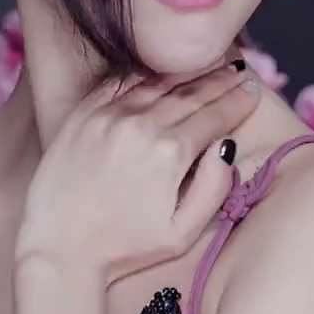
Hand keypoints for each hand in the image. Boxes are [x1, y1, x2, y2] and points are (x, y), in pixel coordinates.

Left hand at [16, 61, 261, 281]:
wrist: (59, 249)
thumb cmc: (123, 248)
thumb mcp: (181, 234)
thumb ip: (213, 190)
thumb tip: (226, 148)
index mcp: (170, 153)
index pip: (216, 117)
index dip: (239, 102)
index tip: (254, 91)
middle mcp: (141, 125)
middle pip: (192, 94)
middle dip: (221, 81)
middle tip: (241, 71)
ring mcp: (109, 115)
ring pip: (159, 82)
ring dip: (189, 73)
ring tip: (211, 65)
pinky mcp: (83, 114)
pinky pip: (121, 83)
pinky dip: (147, 74)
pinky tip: (163, 70)